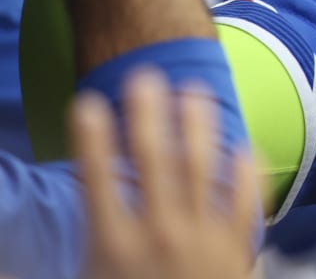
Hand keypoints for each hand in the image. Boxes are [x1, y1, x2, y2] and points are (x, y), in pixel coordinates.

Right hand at [74, 70, 259, 278]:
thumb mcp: (95, 277)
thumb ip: (85, 247)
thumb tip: (49, 234)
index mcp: (114, 247)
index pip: (98, 180)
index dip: (93, 139)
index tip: (89, 104)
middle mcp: (160, 236)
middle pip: (153, 161)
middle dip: (148, 114)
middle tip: (145, 76)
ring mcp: (203, 241)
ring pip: (201, 169)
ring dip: (197, 125)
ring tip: (196, 91)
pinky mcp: (238, 251)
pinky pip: (245, 202)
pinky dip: (244, 170)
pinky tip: (242, 143)